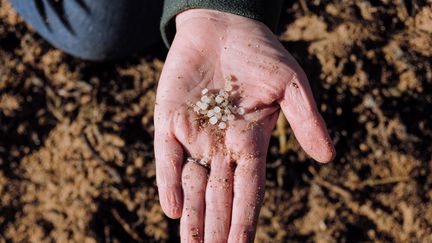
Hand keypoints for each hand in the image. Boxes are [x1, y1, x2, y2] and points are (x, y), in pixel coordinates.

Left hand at [154, 9, 334, 241]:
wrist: (222, 27)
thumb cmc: (259, 54)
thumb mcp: (290, 84)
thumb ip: (305, 120)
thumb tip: (327, 157)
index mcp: (250, 143)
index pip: (249, 191)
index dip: (246, 220)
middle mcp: (221, 146)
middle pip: (219, 196)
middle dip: (218, 228)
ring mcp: (193, 135)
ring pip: (192, 184)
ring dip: (192, 217)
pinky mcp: (168, 120)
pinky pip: (166, 157)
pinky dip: (168, 181)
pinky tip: (173, 209)